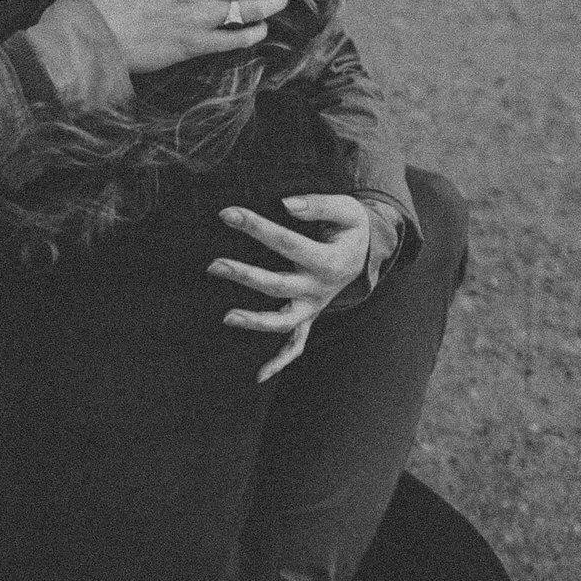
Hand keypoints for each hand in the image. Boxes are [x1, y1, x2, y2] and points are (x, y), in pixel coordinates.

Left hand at [208, 193, 371, 382]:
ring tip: (227, 317)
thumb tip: (285, 204)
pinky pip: (296, 345)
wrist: (367, 254)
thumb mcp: (347, 210)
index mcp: (328, 261)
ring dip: (255, 321)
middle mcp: (320, 289)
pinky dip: (279, 362)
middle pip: (277, 285)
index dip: (255, 226)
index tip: (227, 213)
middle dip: (244, 275)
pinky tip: (258, 376)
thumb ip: (318, 205)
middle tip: (213, 265)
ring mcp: (314, 307)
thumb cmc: (351, 228)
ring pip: (283, 322)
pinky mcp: (309, 317)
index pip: (285, 242)